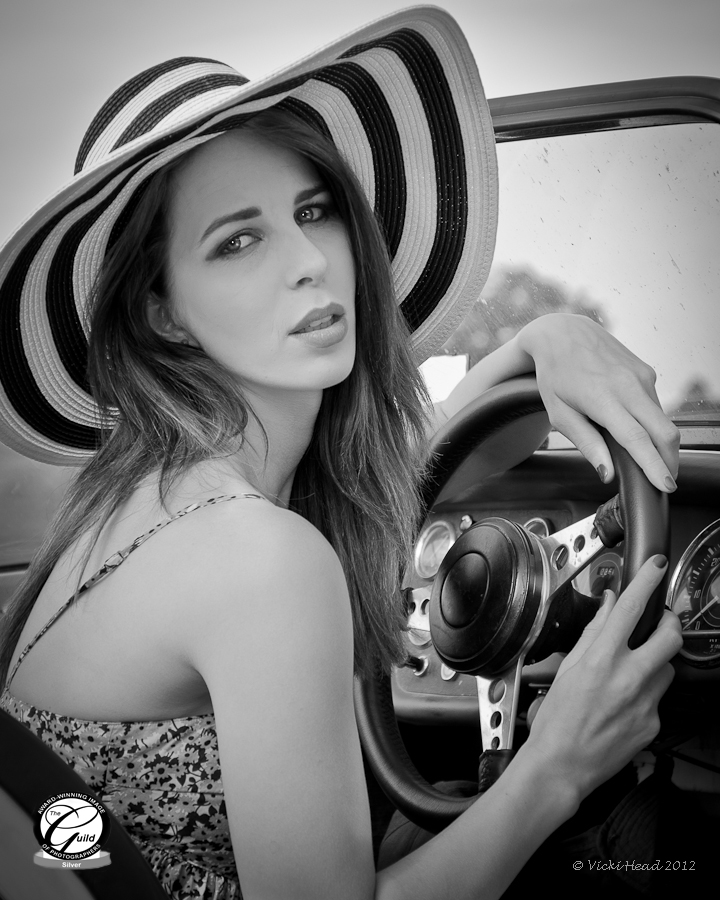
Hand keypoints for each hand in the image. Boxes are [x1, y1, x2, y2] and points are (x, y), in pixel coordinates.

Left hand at [516, 314, 679, 491]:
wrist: (562, 333)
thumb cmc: (555, 375)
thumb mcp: (559, 414)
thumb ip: (586, 443)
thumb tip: (607, 474)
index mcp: (603, 399)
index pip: (637, 439)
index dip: (654, 465)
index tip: (666, 486)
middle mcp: (629, 385)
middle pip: (665, 432)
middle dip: (670, 461)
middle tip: (664, 481)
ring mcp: (641, 376)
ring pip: (663, 420)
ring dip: (660, 442)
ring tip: (645, 456)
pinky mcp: (647, 371)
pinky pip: (656, 405)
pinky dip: (651, 422)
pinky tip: (635, 425)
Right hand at [524, 556, 682, 800]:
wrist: (563, 766)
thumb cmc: (557, 720)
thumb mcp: (568, 668)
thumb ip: (593, 633)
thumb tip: (609, 606)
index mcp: (601, 659)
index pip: (631, 608)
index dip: (648, 581)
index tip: (657, 567)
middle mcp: (629, 677)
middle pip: (670, 636)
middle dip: (670, 622)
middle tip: (660, 621)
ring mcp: (646, 702)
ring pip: (667, 668)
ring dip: (656, 662)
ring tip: (631, 673)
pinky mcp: (654, 722)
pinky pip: (658, 697)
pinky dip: (645, 694)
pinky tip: (623, 705)